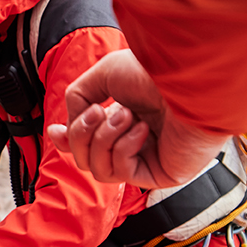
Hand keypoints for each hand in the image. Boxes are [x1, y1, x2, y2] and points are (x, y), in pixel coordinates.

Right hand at [47, 50, 224, 187]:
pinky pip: (120, 171)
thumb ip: (77, 98)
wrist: (191, 80)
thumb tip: (67, 126)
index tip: (55, 132)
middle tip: (96, 111)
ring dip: (103, 139)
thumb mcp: (104, 75)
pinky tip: (143, 129)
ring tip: (126, 114)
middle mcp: (139, 138)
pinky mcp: (160, 175)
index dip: (69, 139)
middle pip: (87, 158)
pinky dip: (123, 147)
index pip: (92, 140)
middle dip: (81, 135)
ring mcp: (150, 158)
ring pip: (99, 168)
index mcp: (130, 114)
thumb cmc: (157, 72)